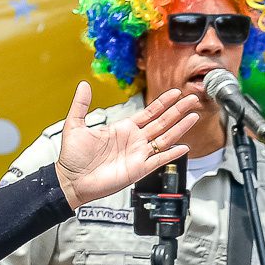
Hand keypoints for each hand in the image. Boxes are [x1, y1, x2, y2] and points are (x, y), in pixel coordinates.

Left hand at [54, 85, 199, 207]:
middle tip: (192, 99)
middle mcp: (134, 141)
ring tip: (193, 116)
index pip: (149, 113)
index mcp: (123, 129)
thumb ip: (81, 104)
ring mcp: (138, 155)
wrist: (70, 180)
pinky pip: (159, 160)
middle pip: (162, 123)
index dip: (163, 103)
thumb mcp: (75, 125)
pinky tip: (184, 147)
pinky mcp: (138, 170)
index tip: (175, 93)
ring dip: (179, 128)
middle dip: (178, 111)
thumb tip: (83, 85)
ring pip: (165, 139)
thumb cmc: (72, 157)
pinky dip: (171, 154)